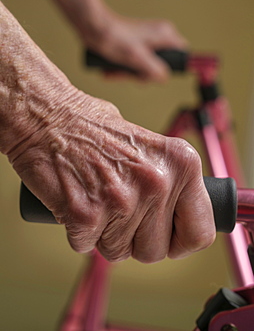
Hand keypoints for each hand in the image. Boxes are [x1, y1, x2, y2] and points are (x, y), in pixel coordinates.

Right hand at [9, 87, 214, 262]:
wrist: (48, 116)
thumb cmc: (94, 128)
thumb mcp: (150, 146)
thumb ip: (170, 182)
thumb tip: (178, 218)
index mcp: (181, 164)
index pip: (200, 233)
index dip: (180, 242)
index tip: (166, 237)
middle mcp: (157, 183)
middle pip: (156, 250)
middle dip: (136, 240)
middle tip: (120, 213)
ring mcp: (121, 200)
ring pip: (119, 252)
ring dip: (106, 236)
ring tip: (97, 202)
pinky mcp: (85, 214)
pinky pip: (87, 247)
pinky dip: (80, 233)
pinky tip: (77, 203)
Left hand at [84, 12, 187, 82]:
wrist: (91, 25)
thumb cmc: (113, 39)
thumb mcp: (136, 58)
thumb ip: (154, 69)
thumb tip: (163, 78)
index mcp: (166, 35)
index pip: (181, 57)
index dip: (167, 71)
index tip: (148, 74)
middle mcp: (160, 35)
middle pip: (160, 65)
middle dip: (140, 74)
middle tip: (125, 74)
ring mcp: (148, 39)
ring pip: (145, 65)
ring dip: (128, 74)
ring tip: (112, 73)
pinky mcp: (135, 42)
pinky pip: (134, 60)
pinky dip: (123, 67)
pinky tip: (110, 71)